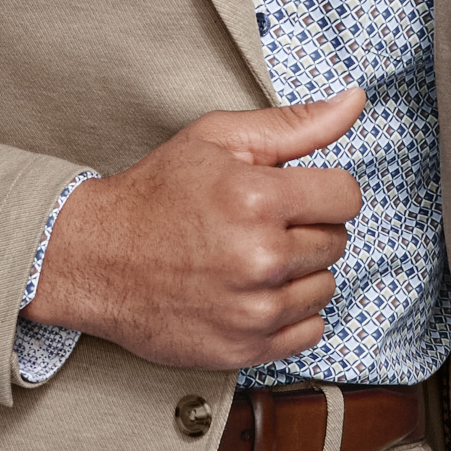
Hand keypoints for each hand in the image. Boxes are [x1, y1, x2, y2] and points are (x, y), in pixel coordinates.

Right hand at [25, 90, 366, 369]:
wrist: (95, 258)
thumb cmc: (156, 194)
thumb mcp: (218, 140)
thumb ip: (295, 124)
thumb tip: (355, 101)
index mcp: (258, 199)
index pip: (346, 196)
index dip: (321, 189)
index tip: (291, 193)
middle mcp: (261, 258)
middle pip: (336, 241)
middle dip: (305, 228)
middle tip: (257, 224)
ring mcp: (253, 310)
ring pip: (325, 287)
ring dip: (299, 272)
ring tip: (250, 258)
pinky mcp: (245, 349)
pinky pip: (310, 331)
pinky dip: (289, 313)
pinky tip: (252, 292)